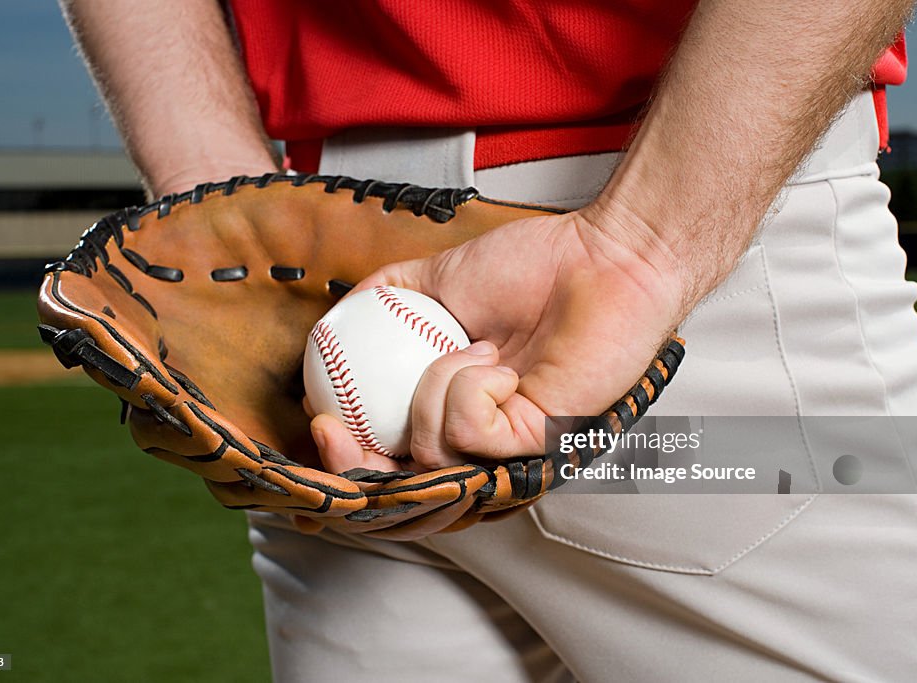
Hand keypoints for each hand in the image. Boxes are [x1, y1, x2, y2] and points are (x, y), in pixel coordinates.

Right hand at [308, 205, 686, 473]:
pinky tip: (498, 360)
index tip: (319, 423)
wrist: (597, 258)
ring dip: (430, 391)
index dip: (346, 471)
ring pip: (430, 459)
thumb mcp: (436, 281)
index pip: (392, 476)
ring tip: (473, 346)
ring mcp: (510, 456)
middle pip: (403, 505)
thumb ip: (384, 300)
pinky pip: (468, 433)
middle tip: (332, 427)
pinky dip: (467, 385)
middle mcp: (481, 451)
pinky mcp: (538, 448)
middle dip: (354, 474)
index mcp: (454, 422)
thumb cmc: (533, 268)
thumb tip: (334, 324)